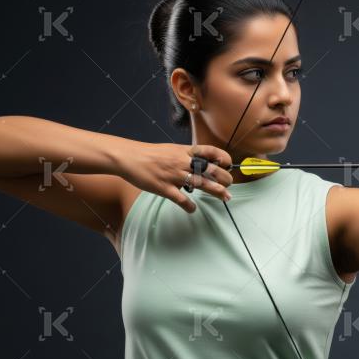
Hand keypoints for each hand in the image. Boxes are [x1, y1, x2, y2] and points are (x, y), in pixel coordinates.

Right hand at [118, 142, 232, 212]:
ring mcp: (173, 175)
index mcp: (184, 151)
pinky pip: (180, 199)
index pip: (210, 151)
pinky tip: (193, 209)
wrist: (128, 157)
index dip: (222, 157)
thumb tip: (202, 161)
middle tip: (230, 185)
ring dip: (216, 191)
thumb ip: (187, 155)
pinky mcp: (163, 188)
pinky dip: (189, 205)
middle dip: (224, 178)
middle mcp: (182, 162)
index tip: (229, 164)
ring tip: (226, 197)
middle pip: (210, 169)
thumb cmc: (150, 154)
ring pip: (200, 183)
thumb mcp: (172, 149)